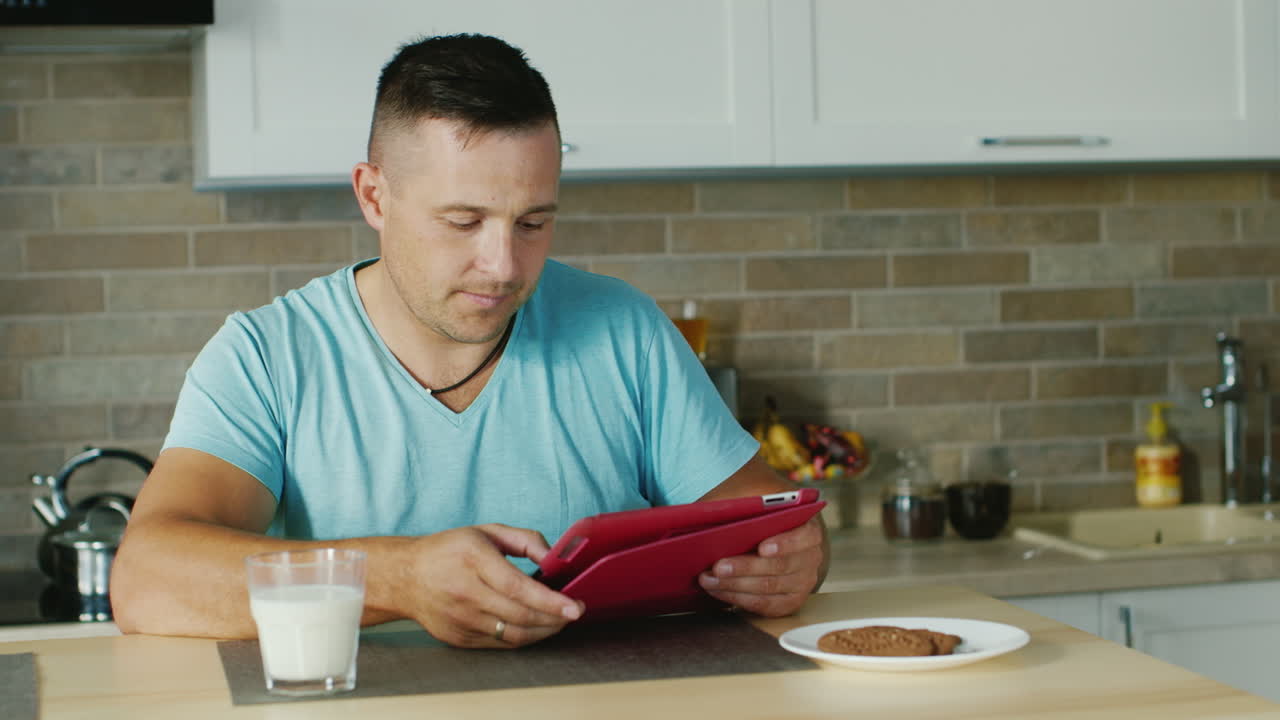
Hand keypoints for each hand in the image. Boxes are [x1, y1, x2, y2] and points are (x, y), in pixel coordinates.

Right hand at [394, 524, 583, 647]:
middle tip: (574, 612)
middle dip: (555, 618)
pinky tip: (535, 626)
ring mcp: (460, 619)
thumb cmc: (449, 551)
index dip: (550, 601)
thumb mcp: (487, 531)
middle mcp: (464, 592)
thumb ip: (526, 540)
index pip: (517, 588)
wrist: (405, 577)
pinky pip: (500, 643)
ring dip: (544, 630)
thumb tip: (554, 559)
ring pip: (513, 634)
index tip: (575, 607)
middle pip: (519, 615)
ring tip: (559, 620)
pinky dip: (524, 637)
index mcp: (472, 558)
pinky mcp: (458, 638)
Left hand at [696, 515, 824, 616]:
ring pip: (768, 588)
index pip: (805, 536)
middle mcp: (811, 558)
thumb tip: (719, 510)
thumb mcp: (759, 504)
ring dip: (734, 584)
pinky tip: (717, 590)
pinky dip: (737, 597)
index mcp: (808, 529)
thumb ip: (749, 504)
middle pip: (780, 566)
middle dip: (745, 567)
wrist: (775, 541)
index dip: (785, 543)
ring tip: (708, 579)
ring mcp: (802, 583)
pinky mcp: (789, 602)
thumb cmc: (761, 519)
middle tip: (718, 566)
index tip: (762, 548)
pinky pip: (763, 604)